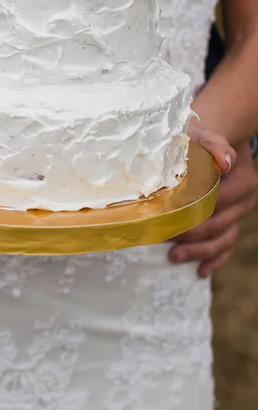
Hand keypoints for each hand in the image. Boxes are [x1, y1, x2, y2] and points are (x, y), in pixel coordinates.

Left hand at [170, 140, 257, 276]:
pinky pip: (226, 247)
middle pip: (220, 224)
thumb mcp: (204, 137)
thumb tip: (225, 162)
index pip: (219, 201)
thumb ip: (214, 145)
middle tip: (164, 237)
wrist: (211, 146)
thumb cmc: (201, 142)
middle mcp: (244, 201)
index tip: (170, 217)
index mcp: (243, 180)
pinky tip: (200, 272)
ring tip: (174, 256)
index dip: (195, 211)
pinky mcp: (230, 225)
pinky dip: (214, 261)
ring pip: (223, 240)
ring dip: (199, 251)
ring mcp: (238, 216)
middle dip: (192, 234)